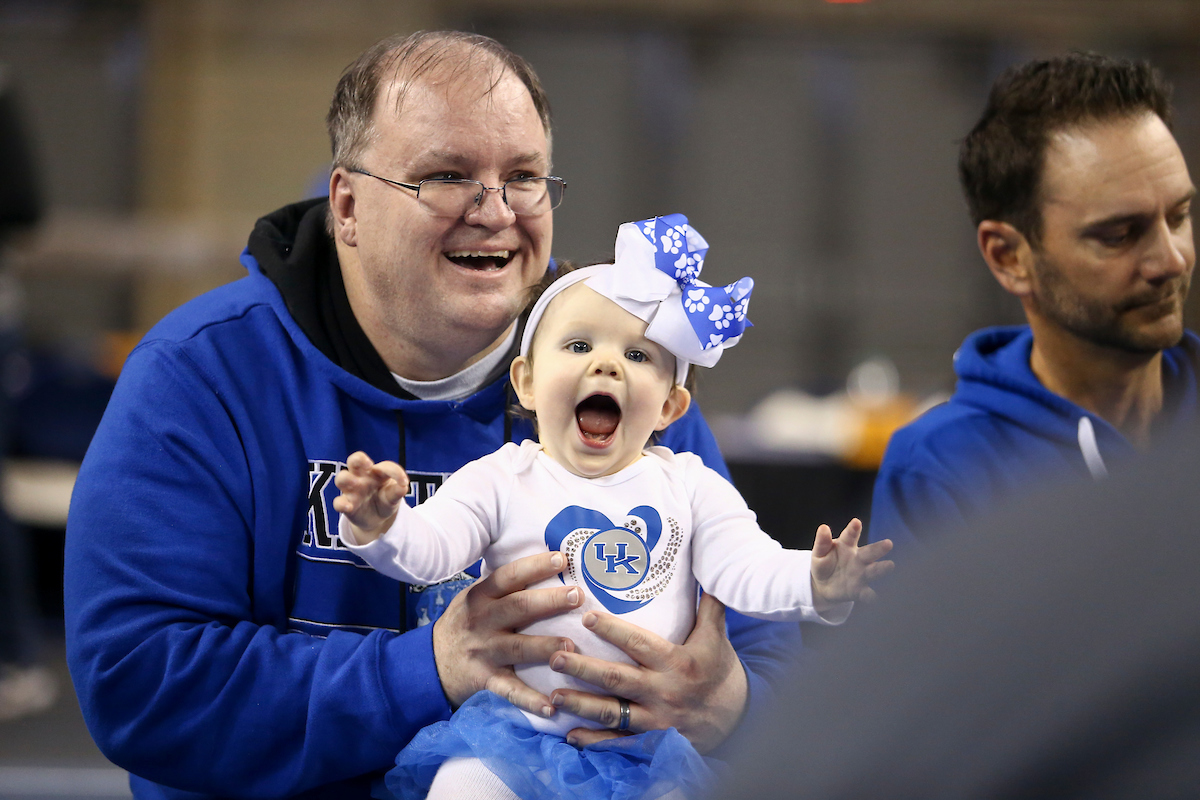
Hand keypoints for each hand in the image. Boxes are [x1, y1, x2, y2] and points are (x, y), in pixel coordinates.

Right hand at [332, 451, 409, 543]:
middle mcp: (361, 477)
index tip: (403, 482)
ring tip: (355, 483)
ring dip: (346, 478)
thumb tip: (403, 485)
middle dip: (358, 459)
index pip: (383, 466)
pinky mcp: (346, 505)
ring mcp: (352, 490)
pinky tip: (348, 507)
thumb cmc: (386, 499)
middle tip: (368, 464)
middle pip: (353, 460)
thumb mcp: (395, 495)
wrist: (378, 519)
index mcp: (375, 472)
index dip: (394, 471)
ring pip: (341, 478)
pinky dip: (341, 503)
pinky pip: (338, 502)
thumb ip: (398, 490)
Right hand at [432, 550, 582, 716]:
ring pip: (518, 648)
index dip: (534, 566)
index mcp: (481, 596)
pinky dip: (530, 700)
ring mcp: (484, 652)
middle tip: (577, 596)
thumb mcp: (475, 598)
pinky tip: (552, 705)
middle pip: (518, 608)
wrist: (429, 663)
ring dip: (545, 647)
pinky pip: (510, 690)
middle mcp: (482, 621)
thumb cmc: (464, 624)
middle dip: (549, 601)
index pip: (509, 576)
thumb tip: (549, 563)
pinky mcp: (485, 680)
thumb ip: (504, 586)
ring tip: (571, 647)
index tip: (561, 559)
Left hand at [546, 593, 746, 753]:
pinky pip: (619, 742)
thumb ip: (708, 604)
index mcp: (677, 662)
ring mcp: (656, 720)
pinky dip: (594, 741)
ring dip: (581, 705)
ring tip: (554, 696)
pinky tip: (570, 735)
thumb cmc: (720, 671)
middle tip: (556, 656)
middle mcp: (663, 691)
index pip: (639, 643)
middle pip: (617, 679)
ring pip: (613, 713)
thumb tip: (707, 566)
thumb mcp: (717, 636)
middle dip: (584, 668)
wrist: (739, 720)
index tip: (586, 617)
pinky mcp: (651, 740)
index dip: (612, 630)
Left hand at [810, 518, 893, 611]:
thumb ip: (822, 542)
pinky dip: (870, 596)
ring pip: (873, 570)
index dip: (853, 529)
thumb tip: (823, 527)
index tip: (856, 523)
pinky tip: (874, 597)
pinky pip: (866, 593)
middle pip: (869, 552)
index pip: (850, 536)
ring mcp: (860, 574)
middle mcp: (858, 558)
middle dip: (878, 548)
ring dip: (881, 568)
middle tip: (888, 543)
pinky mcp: (859, 590)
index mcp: (846, 545)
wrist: (823, 585)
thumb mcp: (819, 553)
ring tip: (890, 565)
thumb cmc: (823, 563)